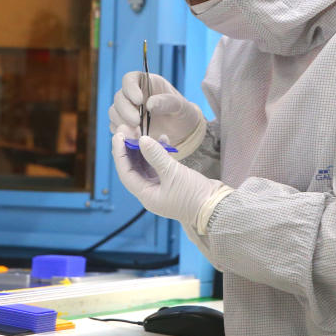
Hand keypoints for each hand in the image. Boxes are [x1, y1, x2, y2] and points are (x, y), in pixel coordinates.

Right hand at [108, 71, 205, 158]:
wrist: (183, 132)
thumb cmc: (182, 113)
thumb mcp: (181, 105)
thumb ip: (167, 102)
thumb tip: (150, 104)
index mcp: (146, 84)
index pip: (129, 79)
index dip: (130, 88)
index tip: (139, 100)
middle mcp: (133, 96)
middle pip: (119, 98)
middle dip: (125, 110)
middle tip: (137, 122)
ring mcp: (127, 111)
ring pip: (114, 112)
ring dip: (121, 122)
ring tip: (137, 132)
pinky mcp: (126, 127)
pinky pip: (116, 128)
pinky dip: (122, 133)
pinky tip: (134, 138)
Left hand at [112, 133, 231, 232]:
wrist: (217, 207)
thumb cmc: (194, 195)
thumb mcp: (173, 173)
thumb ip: (156, 156)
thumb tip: (141, 139)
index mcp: (146, 195)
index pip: (125, 172)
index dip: (120, 153)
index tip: (118, 135)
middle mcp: (150, 192)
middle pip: (134, 167)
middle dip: (129, 148)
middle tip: (127, 129)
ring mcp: (161, 186)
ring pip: (146, 164)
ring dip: (144, 148)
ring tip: (142, 130)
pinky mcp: (171, 181)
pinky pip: (159, 164)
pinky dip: (159, 152)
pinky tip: (162, 139)